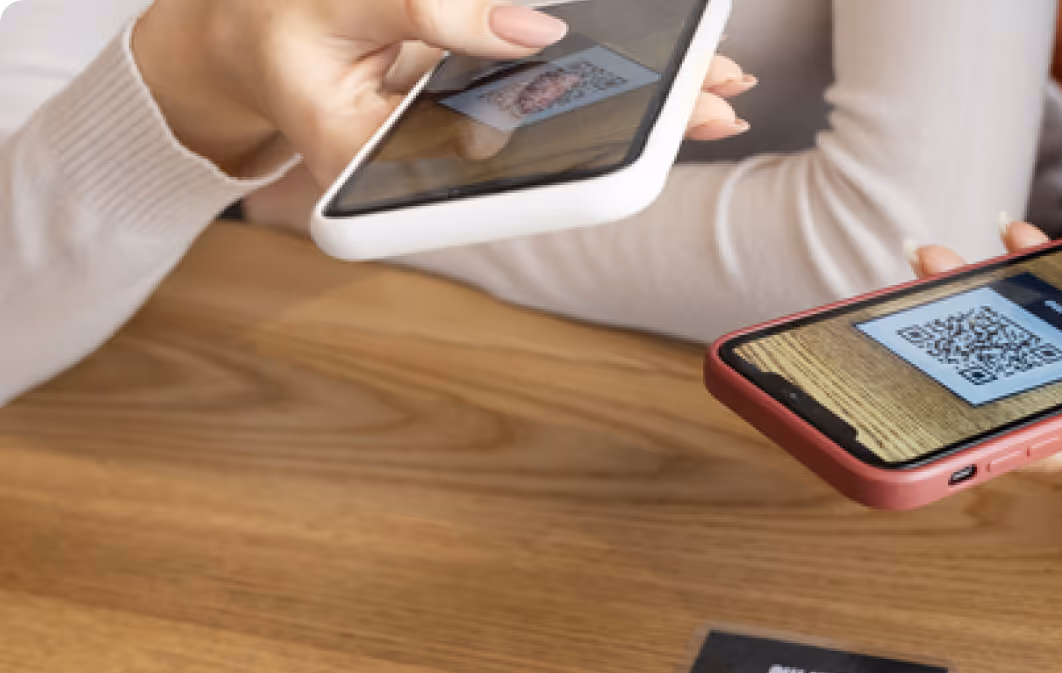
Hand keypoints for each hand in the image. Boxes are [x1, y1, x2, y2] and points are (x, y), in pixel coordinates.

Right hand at [134, 0, 753, 182]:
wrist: (251, 42)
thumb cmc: (281, 24)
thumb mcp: (341, 0)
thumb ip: (429, 11)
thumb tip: (536, 28)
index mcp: (379, 174)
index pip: (504, 178)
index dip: (585, 156)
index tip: (651, 131)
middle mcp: (431, 175)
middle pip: (555, 161)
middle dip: (644, 132)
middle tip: (721, 104)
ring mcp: (459, 151)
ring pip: (565, 138)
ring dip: (643, 112)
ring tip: (718, 91)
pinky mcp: (476, 121)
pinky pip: (552, 110)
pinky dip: (608, 90)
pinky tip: (666, 81)